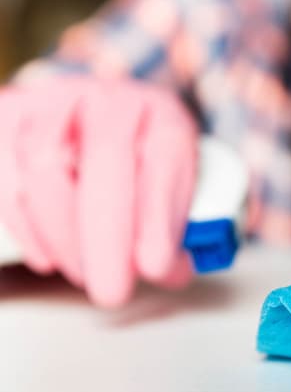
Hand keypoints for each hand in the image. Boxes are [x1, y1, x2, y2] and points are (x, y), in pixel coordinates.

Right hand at [0, 77, 198, 306]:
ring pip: (44, 166)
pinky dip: (26, 228)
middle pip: (104, 159)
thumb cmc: (140, 166)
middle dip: (106, 238)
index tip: (157, 266)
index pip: (163, 158)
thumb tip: (168, 271)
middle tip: (112, 292)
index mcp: (161, 115)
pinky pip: (5, 177)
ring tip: (86, 276)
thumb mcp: (172, 188)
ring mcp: (51, 103)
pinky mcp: (7, 118)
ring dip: (64, 237)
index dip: (158, 216)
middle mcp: (108, 99)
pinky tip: (50, 259)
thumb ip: (173, 228)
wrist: (95, 119)